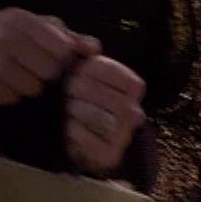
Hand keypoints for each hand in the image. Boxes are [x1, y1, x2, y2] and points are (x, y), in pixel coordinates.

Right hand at [0, 9, 98, 103]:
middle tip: (21, 70)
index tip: (47, 62)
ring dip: (24, 88)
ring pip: (36, 88)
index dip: (60, 60)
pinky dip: (6, 96)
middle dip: (43, 75)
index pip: (64, 46)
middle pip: (53, 70)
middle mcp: (10, 36)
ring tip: (3, 76)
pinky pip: (14, 98)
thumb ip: (53, 31)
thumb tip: (94, 46)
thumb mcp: (10, 24)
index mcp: (20, 18)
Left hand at [64, 55, 145, 175]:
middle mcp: (134, 112)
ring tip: (67, 108)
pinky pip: (99, 148)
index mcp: (131, 88)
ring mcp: (124, 136)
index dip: (102, 73)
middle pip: (119, 103)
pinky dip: (80, 137)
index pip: (129, 80)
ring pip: (109, 124)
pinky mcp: (110, 156)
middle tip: (68, 90)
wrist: (75, 130)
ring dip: (83, 113)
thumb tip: (88, 45)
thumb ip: (83, 51)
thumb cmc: (79, 92)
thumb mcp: (81, 67)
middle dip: (89, 94)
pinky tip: (69, 129)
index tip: (80, 70)